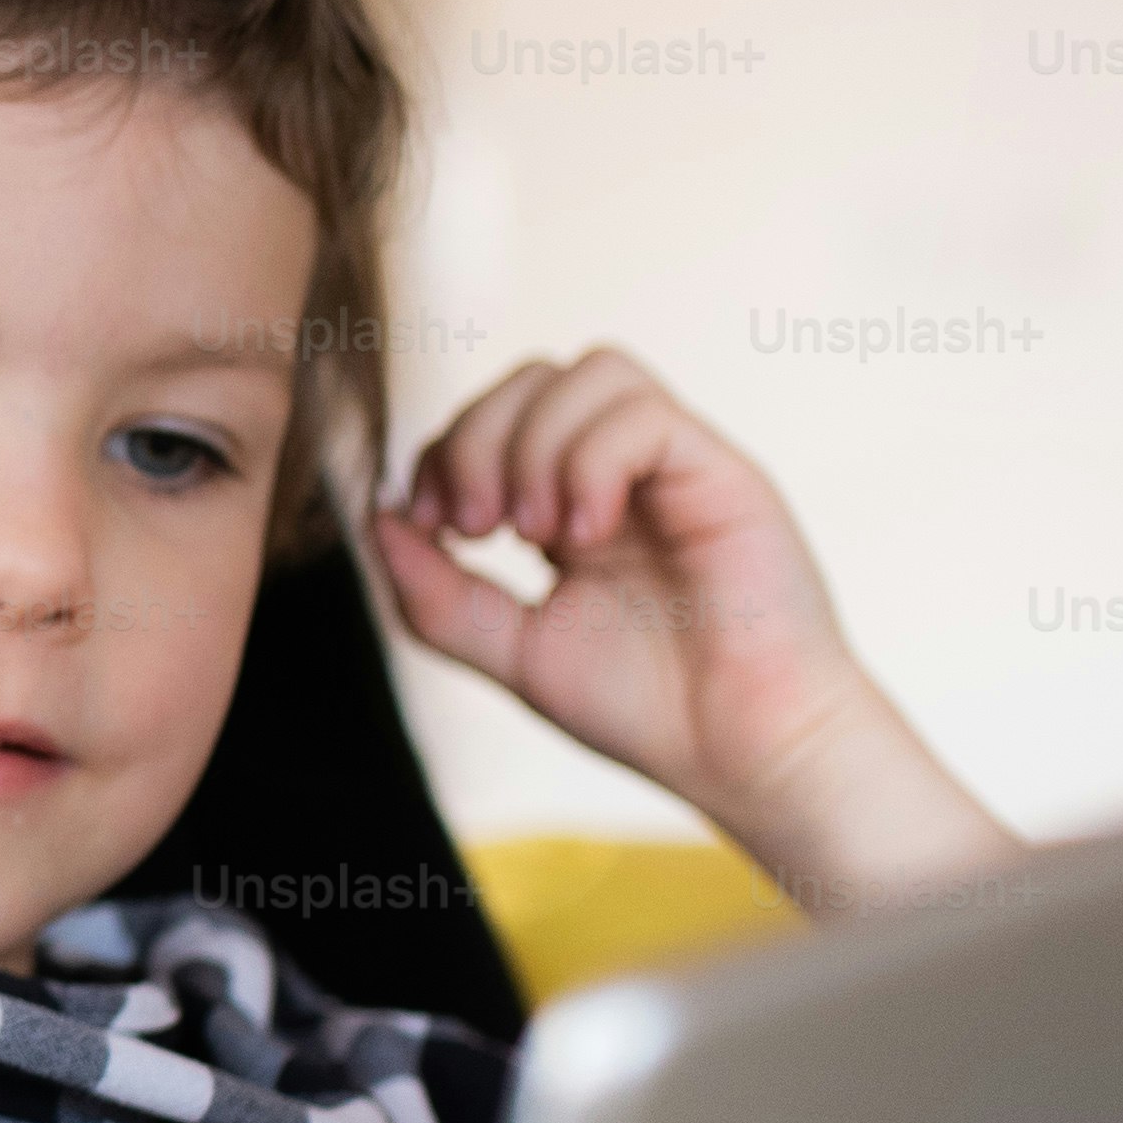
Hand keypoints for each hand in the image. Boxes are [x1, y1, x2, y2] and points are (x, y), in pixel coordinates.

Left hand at [369, 346, 1012, 917]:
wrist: (744, 752)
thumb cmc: (647, 709)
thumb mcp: (511, 651)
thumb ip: (438, 593)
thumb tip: (379, 522)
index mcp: (574, 506)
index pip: (497, 417)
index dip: (445, 450)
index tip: (429, 523)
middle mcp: (626, 474)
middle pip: (533, 377)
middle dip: (476, 438)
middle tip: (475, 527)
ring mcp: (675, 467)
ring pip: (590, 371)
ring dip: (534, 445)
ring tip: (536, 537)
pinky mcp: (721, 472)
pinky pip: (641, 413)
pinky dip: (592, 462)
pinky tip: (588, 536)